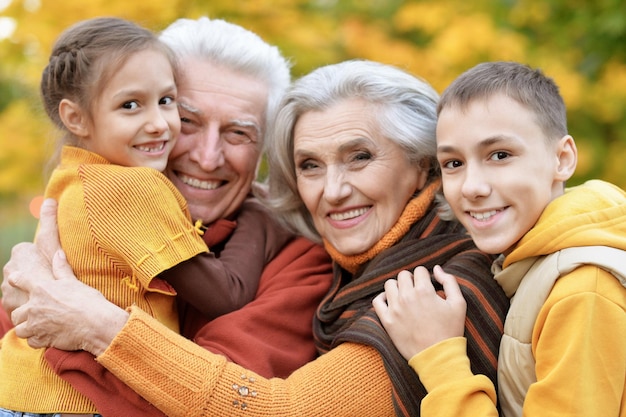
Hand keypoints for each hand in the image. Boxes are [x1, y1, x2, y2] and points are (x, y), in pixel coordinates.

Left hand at [5, 198, 127, 354]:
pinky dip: (36, 340)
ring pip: (20, 329)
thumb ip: (61, 268)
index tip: (14, 279)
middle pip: (16, 313)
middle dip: (23, 315)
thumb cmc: (87, 301)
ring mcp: (36, 324)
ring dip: (28, 329)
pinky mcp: (41, 339)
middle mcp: (34, 306)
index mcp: (42, 289)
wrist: (96, 323)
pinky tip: (46, 336)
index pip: (19, 280)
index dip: (16, 279)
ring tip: (39, 327)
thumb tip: (58, 253)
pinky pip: (31, 342)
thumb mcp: (74, 281)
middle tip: (33, 315)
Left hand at [372, 265, 466, 359]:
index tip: (428, 287)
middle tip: (418, 292)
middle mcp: (407, 297)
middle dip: (411, 280)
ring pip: (389, 285)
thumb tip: (436, 268)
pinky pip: (377, 301)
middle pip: (403, 275)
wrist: (438, 357)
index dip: (425, 277)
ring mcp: (395, 308)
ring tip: (405, 297)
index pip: (419, 271)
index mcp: (424, 291)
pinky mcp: (387, 321)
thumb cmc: (450, 330)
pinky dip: (383, 298)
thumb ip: (449, 281)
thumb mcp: (459, 303)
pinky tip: (392, 303)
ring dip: (398, 287)